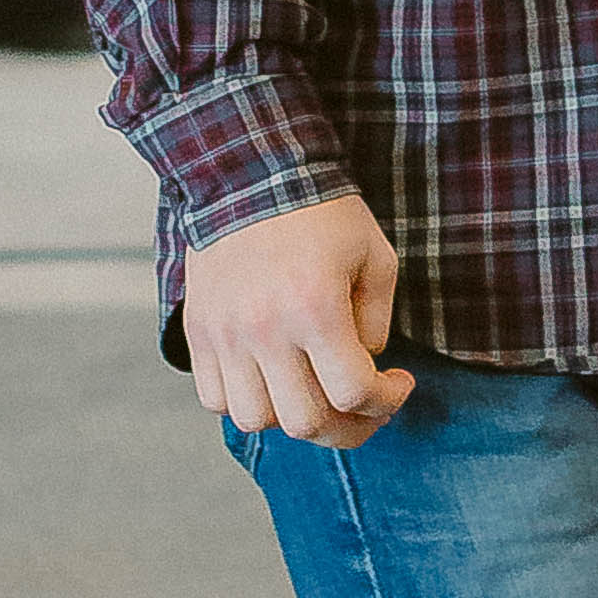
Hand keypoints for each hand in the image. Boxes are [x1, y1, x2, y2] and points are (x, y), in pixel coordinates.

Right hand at [178, 193, 416, 448]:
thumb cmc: (320, 212)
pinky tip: (268, 378)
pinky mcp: (199, 329)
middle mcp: (266, 329)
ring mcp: (225, 333)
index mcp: (315, 307)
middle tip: (361, 406)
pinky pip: (214, 397)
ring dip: (289, 417)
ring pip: (254, 419)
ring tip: (309, 393)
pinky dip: (243, 401)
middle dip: (347, 427)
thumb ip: (378, 320)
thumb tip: (364, 364)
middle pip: (306, 423)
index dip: (387, 401)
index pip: (354, 393)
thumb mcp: (374, 256)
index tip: (398, 383)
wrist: (246, 171)